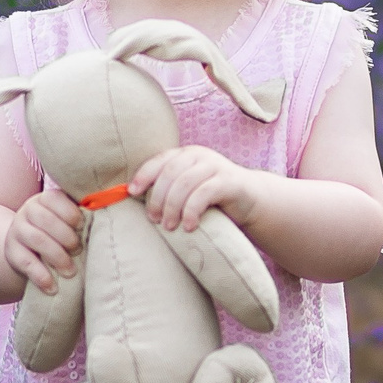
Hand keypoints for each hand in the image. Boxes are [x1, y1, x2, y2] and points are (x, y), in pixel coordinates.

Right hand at [4, 187, 84, 292]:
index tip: (83, 226)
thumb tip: (107, 222)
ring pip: (37, 240)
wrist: (29, 250)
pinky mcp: (11, 251)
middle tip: (79, 250)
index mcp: (45, 199)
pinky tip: (52, 287)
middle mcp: (28, 211)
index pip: (54, 199)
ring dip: (57, 257)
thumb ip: (80, 219)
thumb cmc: (58, 233)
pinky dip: (41, 276)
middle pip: (46, 220)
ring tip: (70, 272)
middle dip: (66, 237)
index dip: (70, 213)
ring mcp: (17, 230)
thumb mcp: (66, 222)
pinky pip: (26, 262)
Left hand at [131, 145, 261, 232]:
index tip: (132, 193)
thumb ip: (168, 189)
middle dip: (158, 198)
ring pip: (185, 183)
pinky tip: (189, 226)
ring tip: (170, 227)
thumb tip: (133, 199)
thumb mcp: (188, 190)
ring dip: (173, 207)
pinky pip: (204, 193)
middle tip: (154, 219)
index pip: (159, 160)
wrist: (250, 200)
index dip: (143, 175)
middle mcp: (199, 156)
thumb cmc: (212, 199)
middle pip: (169, 173)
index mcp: (185, 155)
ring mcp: (215, 166)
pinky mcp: (229, 181)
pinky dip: (192, 211)